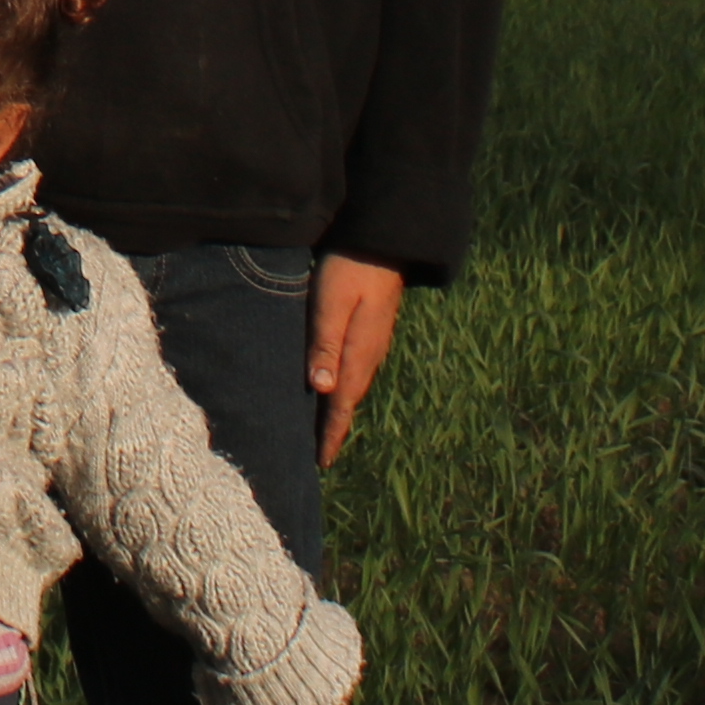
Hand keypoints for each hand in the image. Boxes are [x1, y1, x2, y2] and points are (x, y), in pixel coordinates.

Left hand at [305, 255, 405, 466]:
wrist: (384, 241)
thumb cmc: (350, 269)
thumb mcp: (332, 304)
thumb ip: (325, 344)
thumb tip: (321, 390)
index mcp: (359, 353)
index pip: (342, 403)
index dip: (331, 433)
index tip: (321, 462)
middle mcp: (370, 353)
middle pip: (349, 399)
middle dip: (335, 428)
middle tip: (321, 455)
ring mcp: (374, 341)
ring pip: (354, 385)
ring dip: (340, 408)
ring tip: (326, 428)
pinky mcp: (372, 329)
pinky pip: (357, 369)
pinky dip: (345, 386)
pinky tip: (335, 386)